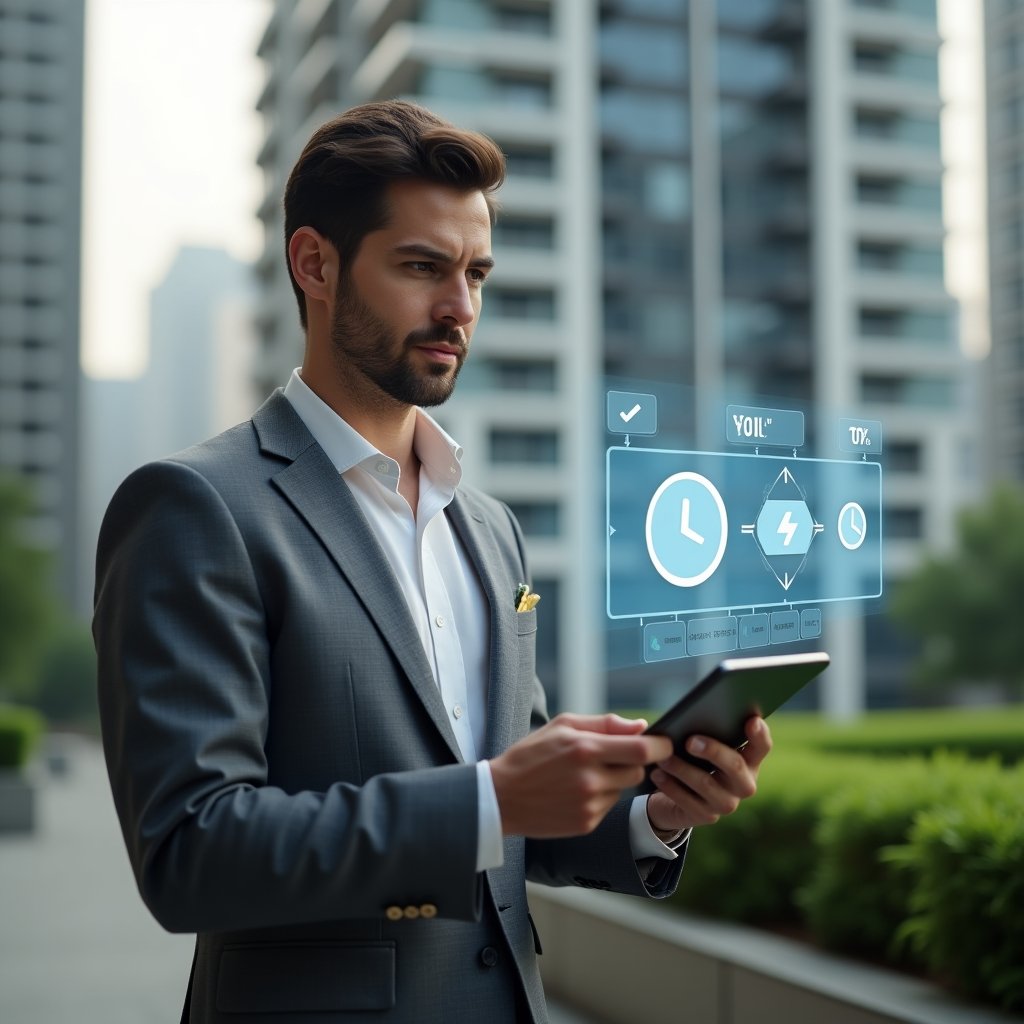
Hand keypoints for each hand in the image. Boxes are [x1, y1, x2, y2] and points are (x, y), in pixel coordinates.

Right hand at [490, 714, 672, 838]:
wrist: (500, 797)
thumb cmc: (530, 755)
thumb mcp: (562, 726)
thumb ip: (604, 723)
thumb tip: (641, 727)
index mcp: (585, 749)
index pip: (641, 749)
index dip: (660, 746)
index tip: (664, 743)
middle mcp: (590, 780)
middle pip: (637, 771)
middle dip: (631, 761)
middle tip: (609, 755)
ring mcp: (589, 805)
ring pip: (622, 789)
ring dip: (612, 780)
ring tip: (581, 775)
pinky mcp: (586, 823)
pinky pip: (608, 806)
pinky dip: (599, 797)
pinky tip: (574, 792)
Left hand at [645, 717, 771, 833]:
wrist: (677, 796)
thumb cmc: (692, 758)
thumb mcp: (701, 744)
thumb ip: (704, 730)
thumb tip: (688, 718)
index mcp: (749, 760)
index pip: (762, 746)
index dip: (760, 734)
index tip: (751, 720)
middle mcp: (743, 783)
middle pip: (735, 765)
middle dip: (713, 751)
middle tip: (690, 741)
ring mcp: (727, 803)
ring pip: (706, 783)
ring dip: (682, 768)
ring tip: (663, 757)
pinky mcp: (707, 816)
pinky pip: (687, 800)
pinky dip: (670, 785)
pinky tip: (657, 774)